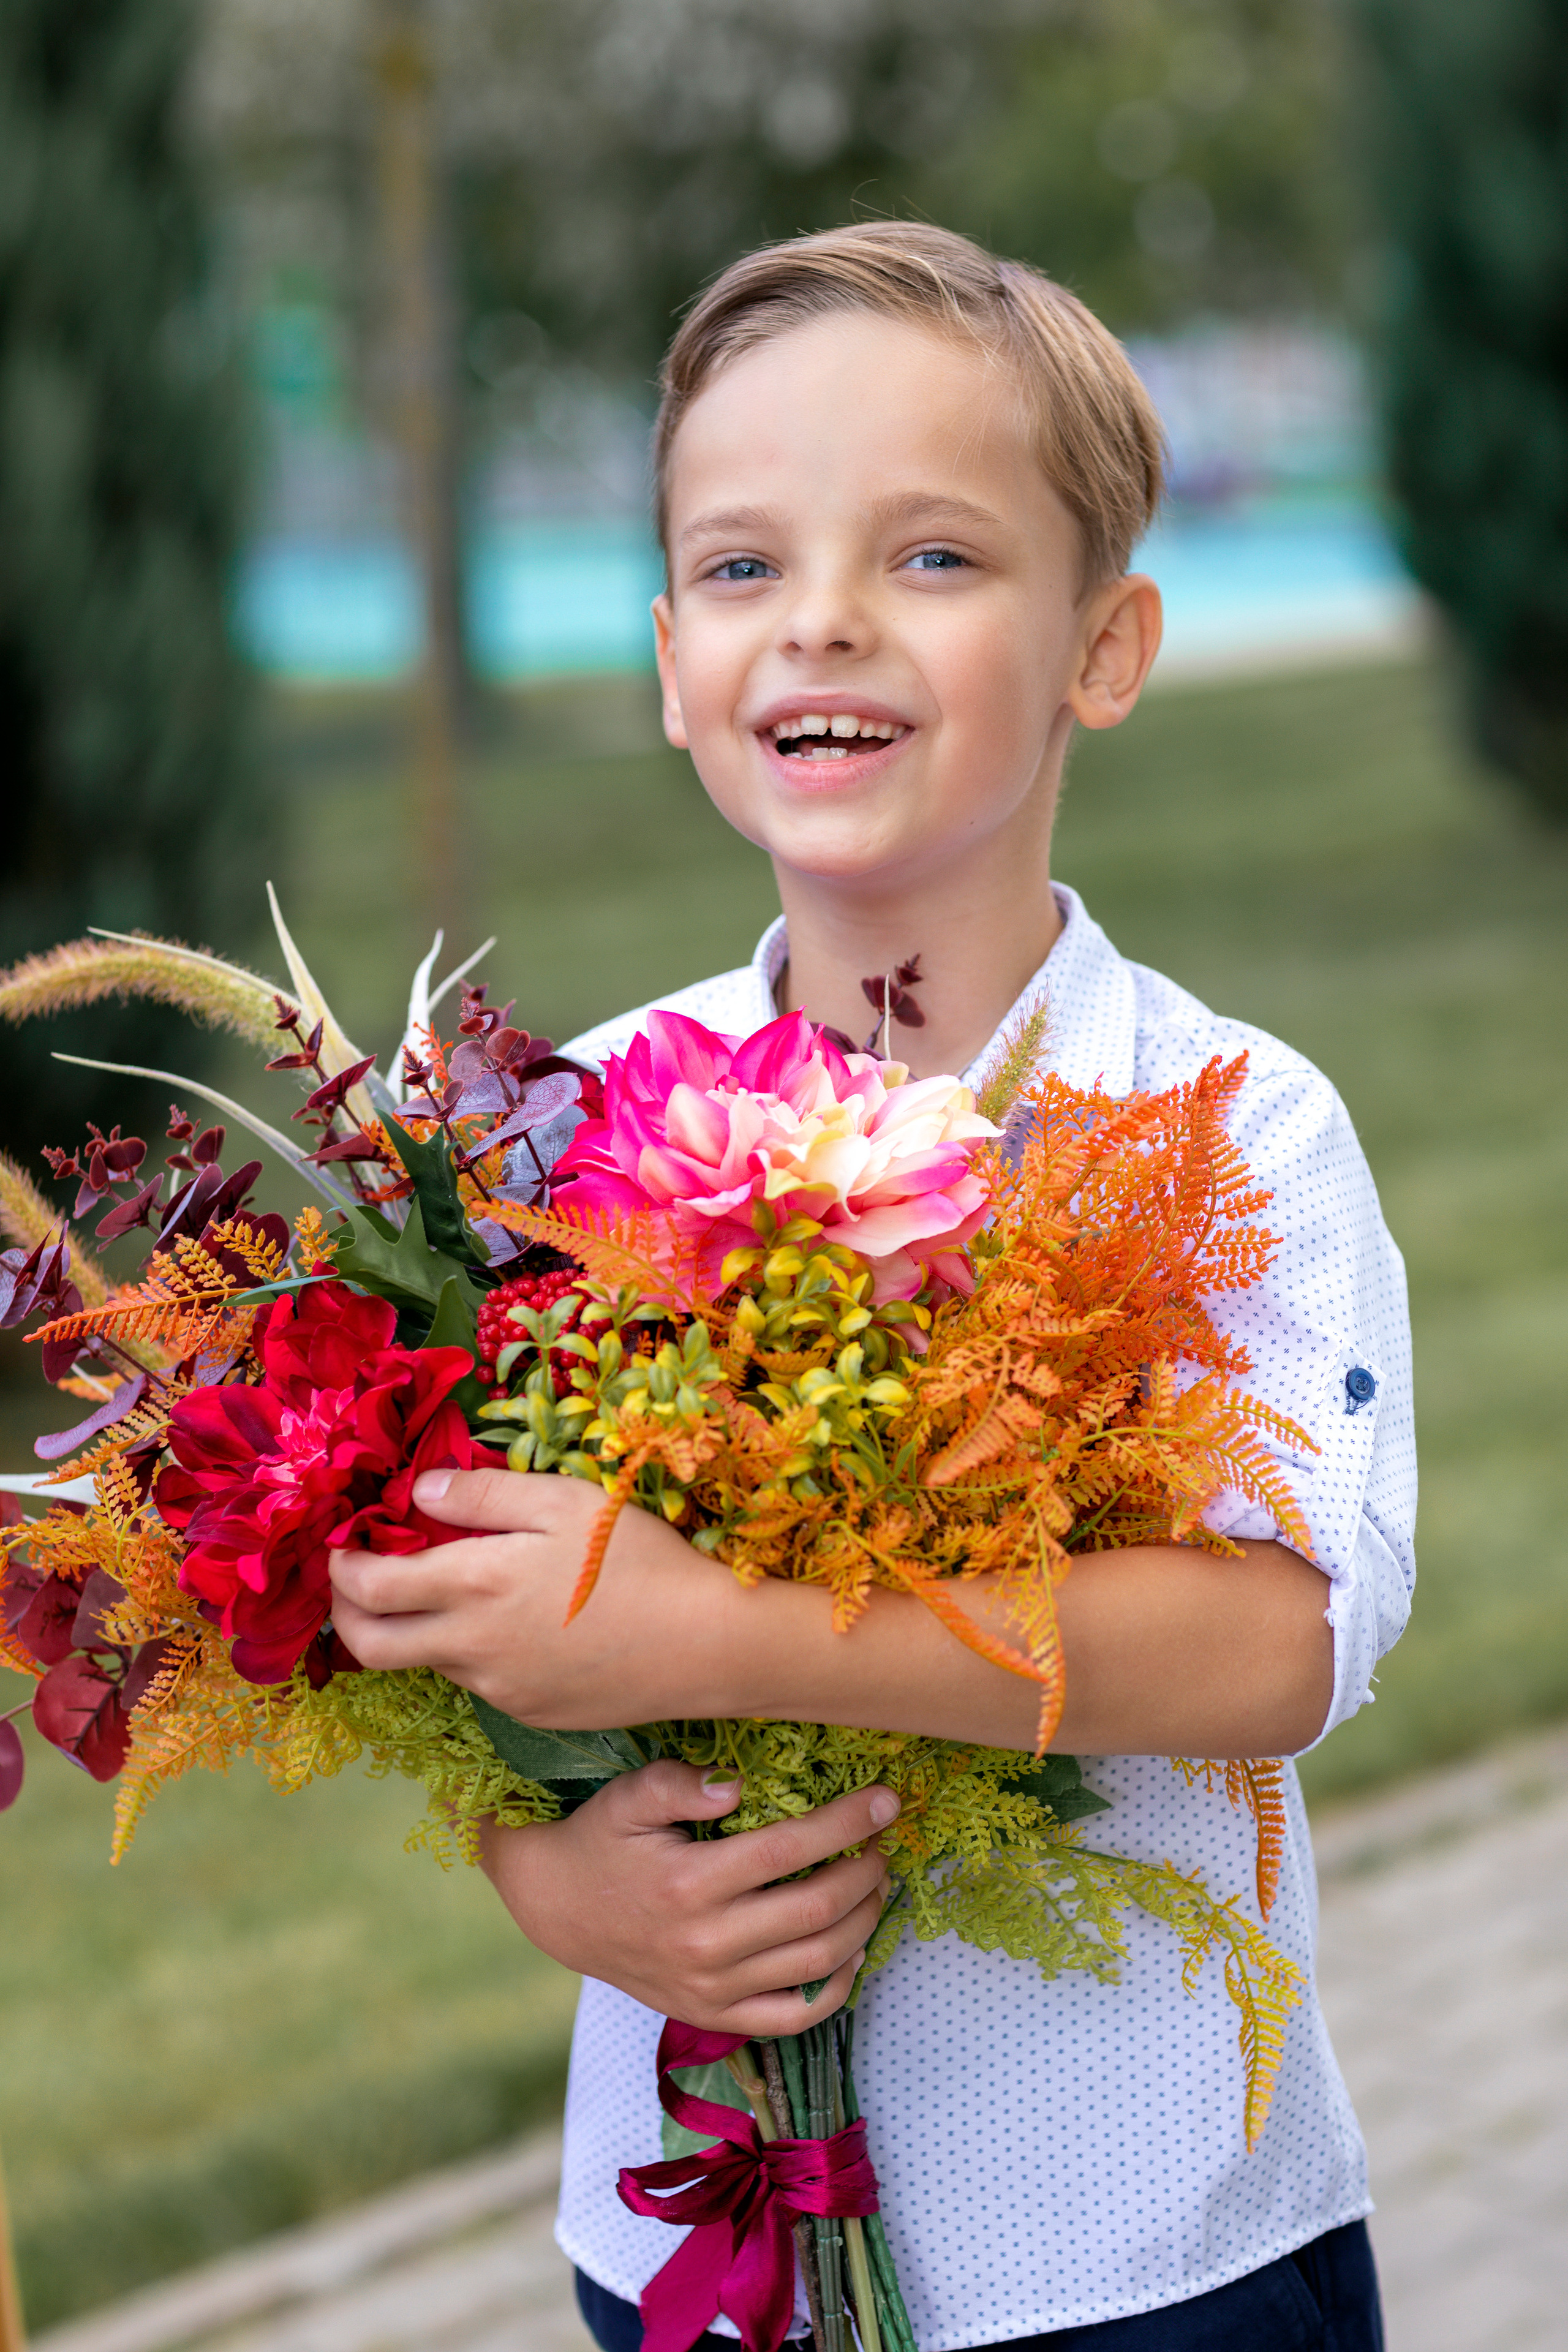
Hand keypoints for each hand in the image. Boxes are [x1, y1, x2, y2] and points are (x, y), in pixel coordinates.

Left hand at [328, 1466, 744, 1724]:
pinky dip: (473, 1651)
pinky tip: (518, 1622)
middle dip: (346, 1612)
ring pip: (430, 1662)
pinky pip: (481, 1681)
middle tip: (357, 1580)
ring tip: (457, 1588)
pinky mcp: (530, 1715)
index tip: (344, 1542)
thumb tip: (418, 1492)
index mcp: (474, 1587)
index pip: (368, 1587)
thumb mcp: (565, 1501)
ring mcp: (500, 1691)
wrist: (709, 1645)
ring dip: (420, 1628)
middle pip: (371, 1647)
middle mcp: (472, 1649)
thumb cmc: (642, 1560)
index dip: (341, 1564)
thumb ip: (482, 1496)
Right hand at [479, 1761, 899, 2034]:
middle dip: (865, 1872)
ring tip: (876, 1887)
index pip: (791, 1850)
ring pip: (815, 1964)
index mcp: (690, 1883)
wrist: (558, 1908)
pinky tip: (852, 1952)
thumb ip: (683, 1783)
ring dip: (863, 1923)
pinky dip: (834, 1990)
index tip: (886, 1801)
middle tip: (883, 1843)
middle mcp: (706, 1943)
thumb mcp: (631, 1796)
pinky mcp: (712, 2015)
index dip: (848, 1823)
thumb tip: (741, 1782)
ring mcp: (711, 1988)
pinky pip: (790, 2018)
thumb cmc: (602, 1840)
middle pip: (815, 1910)